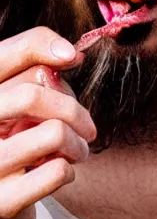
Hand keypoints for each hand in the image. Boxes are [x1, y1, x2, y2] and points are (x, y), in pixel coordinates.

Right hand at [0, 27, 95, 218]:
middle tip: (86, 127)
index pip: (5, 55)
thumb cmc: (13, 144)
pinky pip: (56, 171)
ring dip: (77, 143)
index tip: (72, 56)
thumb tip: (70, 54)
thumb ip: (37, 75)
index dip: (42, 45)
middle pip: (34, 93)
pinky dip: (69, 170)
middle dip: (72, 108)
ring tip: (76, 151)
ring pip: (53, 132)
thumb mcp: (17, 105)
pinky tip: (60, 173)